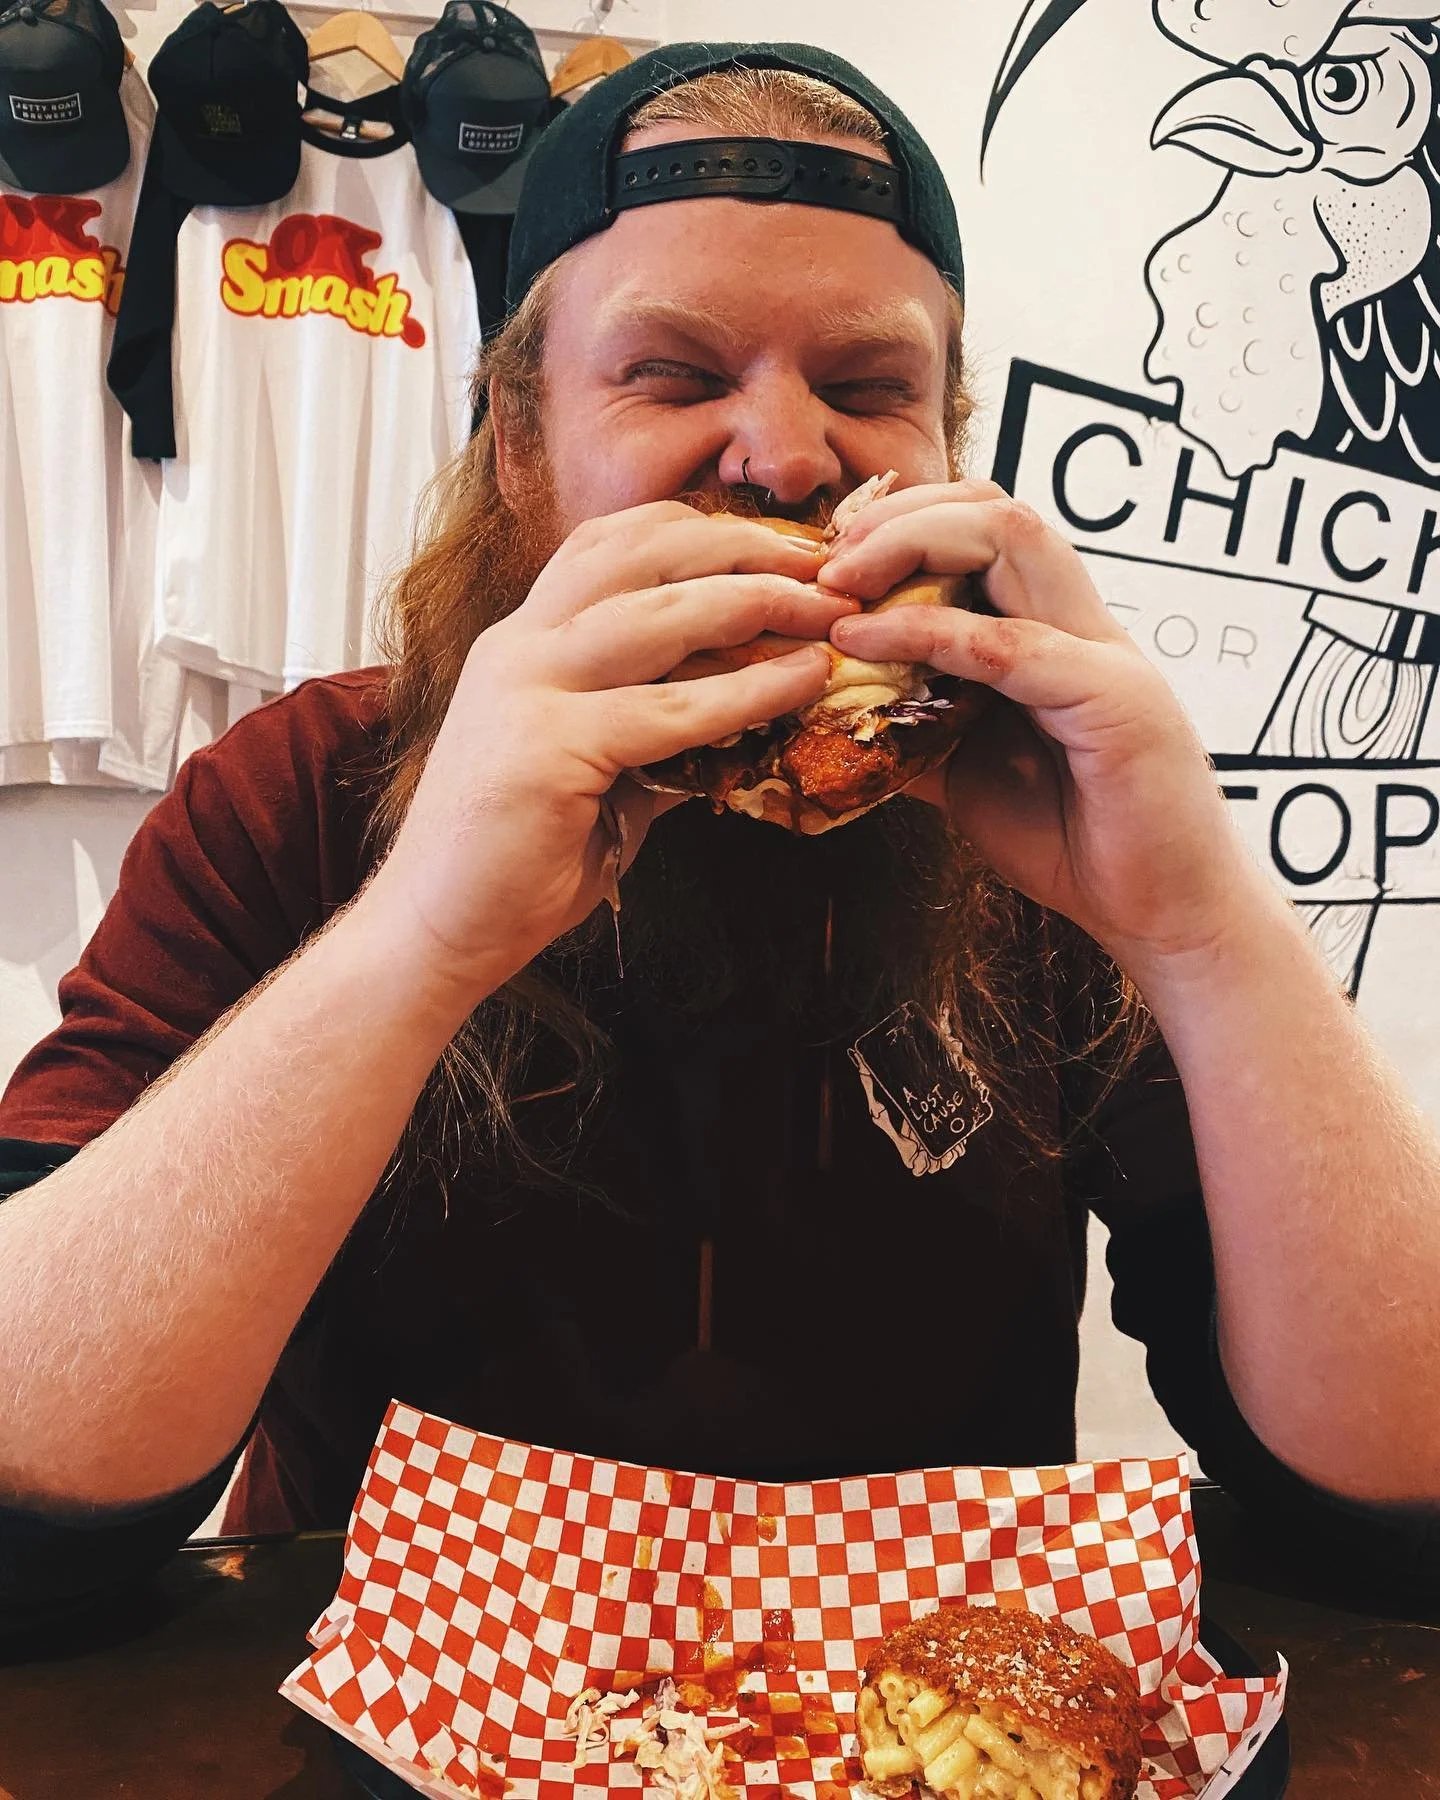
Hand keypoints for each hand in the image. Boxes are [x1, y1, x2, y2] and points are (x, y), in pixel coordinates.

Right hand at [363, 503, 853, 996]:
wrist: (436, 931)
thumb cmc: (514, 863)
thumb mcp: (596, 775)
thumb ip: (654, 735)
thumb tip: (741, 721)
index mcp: (524, 642)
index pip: (609, 545)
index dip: (697, 531)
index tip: (775, 545)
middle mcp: (520, 647)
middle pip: (640, 553)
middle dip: (742, 546)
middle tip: (823, 561)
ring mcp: (527, 689)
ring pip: (659, 614)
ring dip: (756, 600)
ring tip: (826, 609)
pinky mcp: (546, 748)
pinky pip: (668, 709)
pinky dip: (746, 691)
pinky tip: (801, 682)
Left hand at [818, 480, 1261, 970]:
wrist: (1163, 915)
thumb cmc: (1079, 846)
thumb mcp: (969, 778)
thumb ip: (915, 734)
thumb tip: (835, 717)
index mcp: (1058, 633)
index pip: (987, 527)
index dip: (904, 524)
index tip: (833, 566)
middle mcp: (1085, 626)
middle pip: (998, 508)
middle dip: (899, 516)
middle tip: (827, 560)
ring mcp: (1104, 654)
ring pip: (1013, 538)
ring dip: (911, 542)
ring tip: (840, 581)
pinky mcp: (1112, 699)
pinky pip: (1007, 643)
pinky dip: (924, 630)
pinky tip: (861, 638)